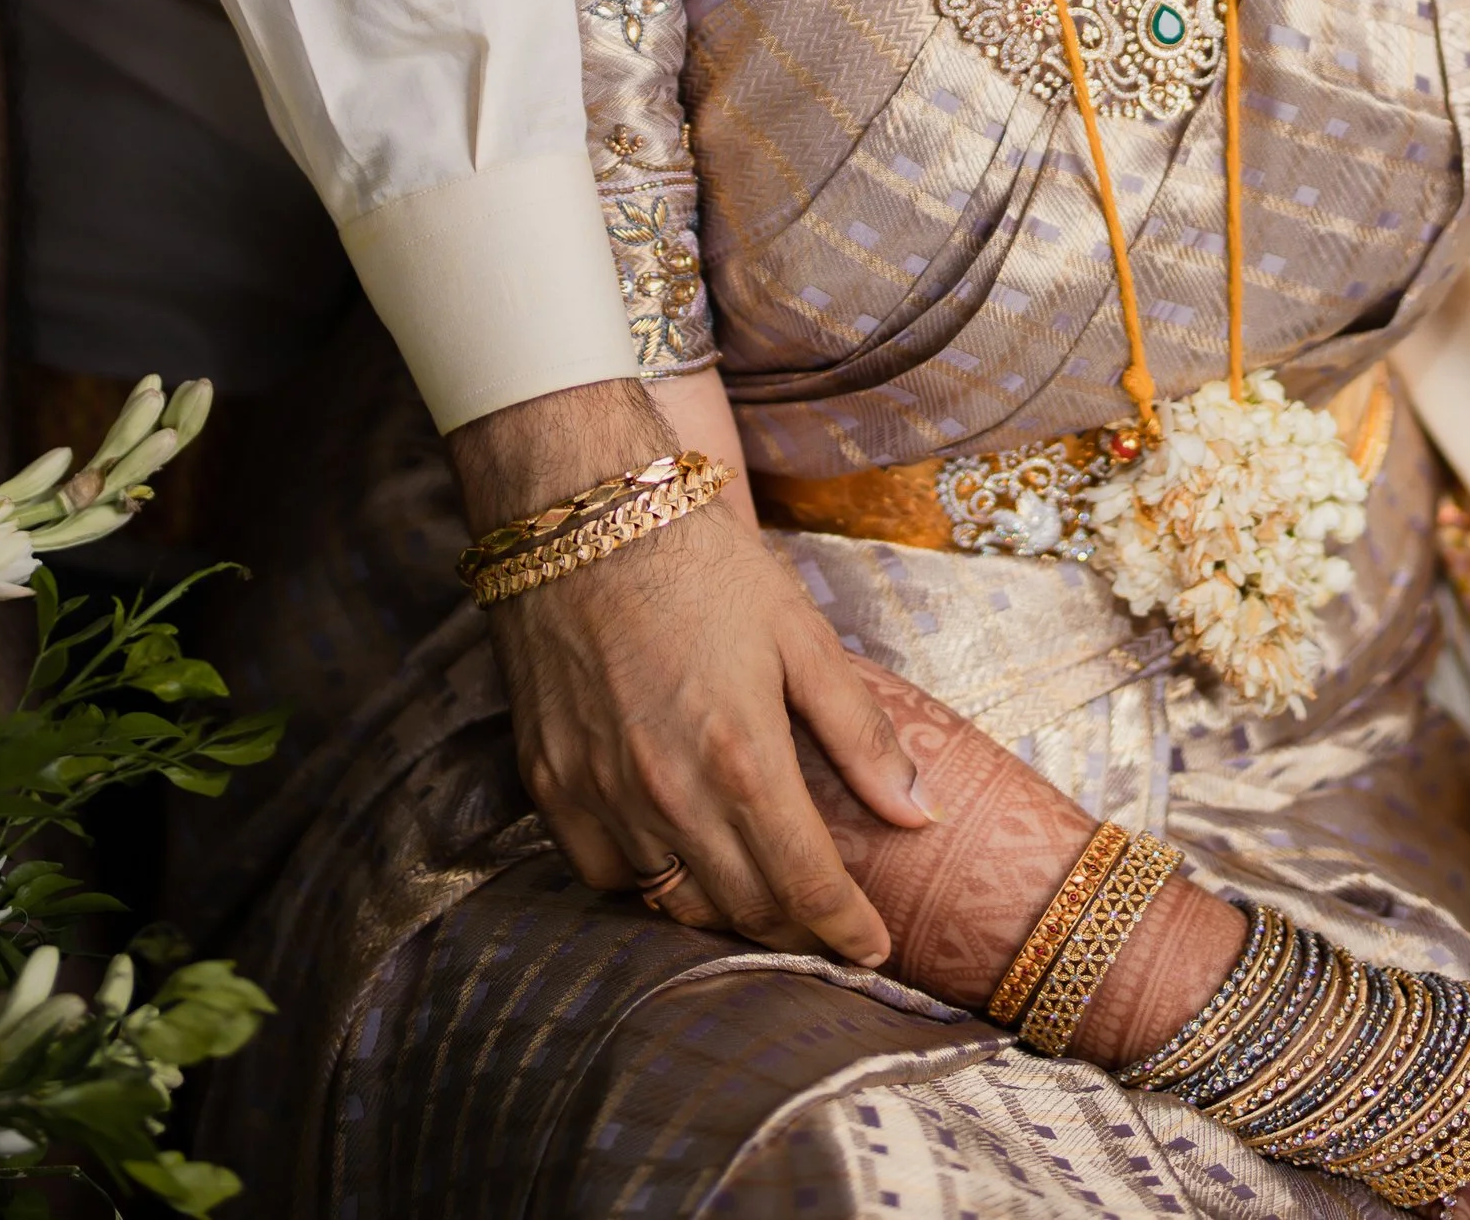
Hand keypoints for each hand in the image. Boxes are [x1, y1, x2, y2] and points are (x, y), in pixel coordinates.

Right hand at [453, 376, 928, 960]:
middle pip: (745, 909)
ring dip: (725, 911)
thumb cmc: (702, 566)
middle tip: (827, 920)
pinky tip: (676, 851)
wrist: (581, 518)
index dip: (848, 932)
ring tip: (761, 891)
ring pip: (675, 903)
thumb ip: (860, 733)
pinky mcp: (551, 787)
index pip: (807, 889)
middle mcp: (669, 796)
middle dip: (796, 928)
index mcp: (742, 759)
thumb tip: (919, 812)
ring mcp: (602, 798)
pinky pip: (608, 874)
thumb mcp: (801, 634)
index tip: (873, 951)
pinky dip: (648, 881)